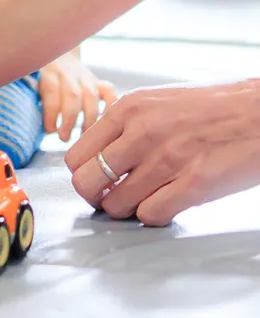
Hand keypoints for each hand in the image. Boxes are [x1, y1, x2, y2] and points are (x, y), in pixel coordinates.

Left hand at [40, 52, 116, 141]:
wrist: (57, 59)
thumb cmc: (44, 82)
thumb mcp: (35, 87)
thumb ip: (40, 103)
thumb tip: (47, 129)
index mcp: (49, 73)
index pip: (51, 91)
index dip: (51, 113)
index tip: (50, 130)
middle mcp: (68, 72)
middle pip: (72, 94)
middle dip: (69, 119)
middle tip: (64, 138)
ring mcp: (85, 76)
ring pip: (91, 95)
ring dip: (88, 119)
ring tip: (84, 137)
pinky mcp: (98, 82)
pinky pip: (109, 91)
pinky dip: (110, 106)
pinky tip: (106, 123)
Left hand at [65, 79, 259, 224]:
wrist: (259, 113)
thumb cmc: (210, 108)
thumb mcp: (157, 102)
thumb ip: (126, 125)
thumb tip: (98, 155)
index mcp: (128, 109)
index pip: (76, 154)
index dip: (83, 173)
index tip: (97, 178)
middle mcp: (142, 133)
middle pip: (87, 182)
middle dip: (95, 196)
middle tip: (110, 197)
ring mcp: (167, 160)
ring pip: (116, 205)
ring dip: (126, 209)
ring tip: (142, 199)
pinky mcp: (194, 185)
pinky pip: (151, 215)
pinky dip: (153, 215)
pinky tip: (165, 203)